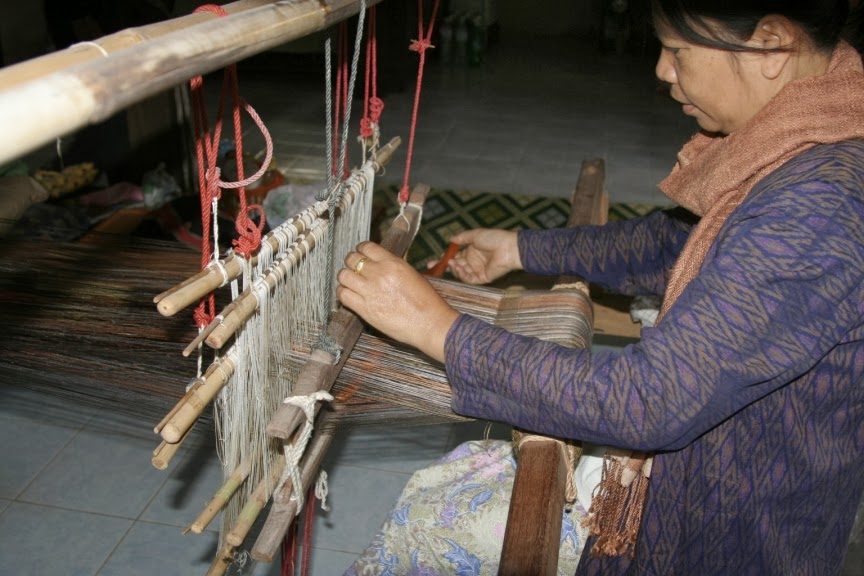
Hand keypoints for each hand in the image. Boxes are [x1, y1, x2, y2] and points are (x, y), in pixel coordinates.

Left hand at [336, 242, 459, 362]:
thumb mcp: (412, 274)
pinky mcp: (365, 309)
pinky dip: (342, 293)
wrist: (430, 323)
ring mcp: (370, 291)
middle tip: (354, 269)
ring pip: (343, 276)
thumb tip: (383, 259)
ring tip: (350, 283)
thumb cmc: (426, 301)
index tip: (360, 255)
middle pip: (351, 259)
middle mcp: (379, 274)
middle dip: (351, 263)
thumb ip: (395, 265)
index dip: (360, 250)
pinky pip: (343, 295)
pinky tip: (349, 295)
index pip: (366, 247)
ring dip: (345, 278)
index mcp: (392, 262)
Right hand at [443, 229, 521, 284]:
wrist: (509, 248)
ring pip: (461, 273)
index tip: (436, 259)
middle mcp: (473, 262)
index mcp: (472, 251)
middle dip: (444, 266)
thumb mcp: (475, 235)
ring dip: (454, 269)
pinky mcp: (483, 278)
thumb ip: (462, 237)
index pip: (455, 256)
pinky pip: (469, 279)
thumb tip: (450, 239)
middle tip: (432, 265)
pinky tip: (459, 268)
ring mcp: (478, 270)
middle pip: (455, 266)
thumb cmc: (495, 238)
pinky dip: (462, 275)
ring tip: (451, 262)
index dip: (445, 258)